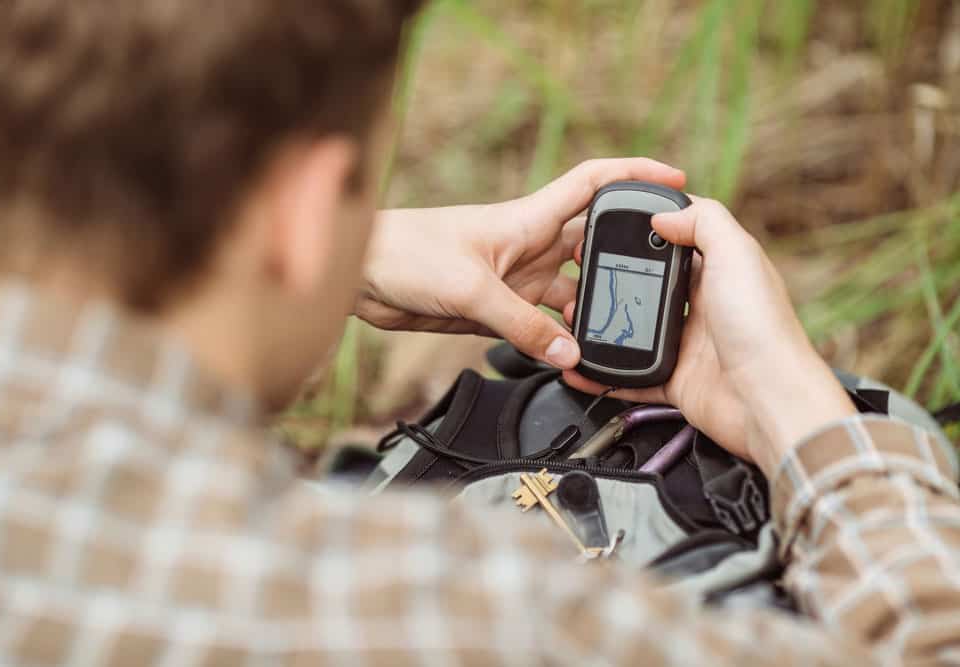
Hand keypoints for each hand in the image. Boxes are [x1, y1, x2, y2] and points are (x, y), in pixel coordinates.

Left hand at [357, 159, 685, 368]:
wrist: (363, 275)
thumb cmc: (407, 254)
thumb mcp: (471, 289)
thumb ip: (523, 324)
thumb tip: (570, 352)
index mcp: (528, 219)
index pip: (593, 185)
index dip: (635, 175)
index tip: (674, 181)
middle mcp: (528, 246)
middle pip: (591, 246)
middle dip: (623, 259)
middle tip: (657, 283)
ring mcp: (515, 278)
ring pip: (570, 292)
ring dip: (591, 310)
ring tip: (618, 334)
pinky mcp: (496, 308)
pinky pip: (539, 324)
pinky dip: (556, 339)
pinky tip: (569, 355)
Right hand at [561, 197, 855, 476]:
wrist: (768, 399)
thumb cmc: (763, 328)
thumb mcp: (737, 254)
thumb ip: (704, 222)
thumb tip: (663, 214)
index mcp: (721, 271)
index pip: (680, 242)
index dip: (648, 233)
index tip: (612, 229)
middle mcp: (704, 306)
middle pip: (651, 286)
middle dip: (616, 280)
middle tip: (583, 273)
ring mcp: (688, 345)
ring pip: (636, 330)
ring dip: (605, 325)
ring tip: (573, 316)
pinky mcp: (676, 380)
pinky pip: (631, 375)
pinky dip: (604, 374)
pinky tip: (581, 366)